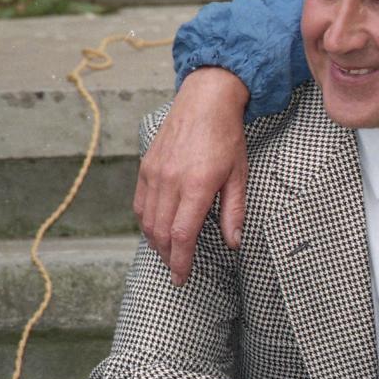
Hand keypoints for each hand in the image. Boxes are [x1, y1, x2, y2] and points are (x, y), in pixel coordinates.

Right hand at [134, 67, 249, 285]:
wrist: (205, 100)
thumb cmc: (227, 137)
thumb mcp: (239, 175)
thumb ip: (234, 212)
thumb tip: (234, 243)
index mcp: (196, 185)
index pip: (182, 234)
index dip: (180, 261)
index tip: (182, 277)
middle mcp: (170, 181)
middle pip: (161, 232)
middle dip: (168, 258)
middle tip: (177, 272)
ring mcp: (154, 173)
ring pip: (147, 220)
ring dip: (156, 243)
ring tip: (168, 256)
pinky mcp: (146, 166)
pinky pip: (140, 203)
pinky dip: (146, 222)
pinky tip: (156, 231)